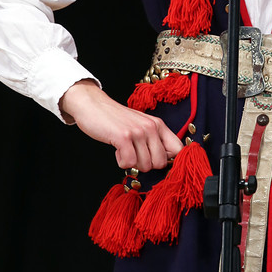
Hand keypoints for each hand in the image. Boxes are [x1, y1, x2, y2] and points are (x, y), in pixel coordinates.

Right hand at [59, 80, 183, 171]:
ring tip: (123, 149)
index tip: (153, 160)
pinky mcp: (124, 137)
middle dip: (146, 165)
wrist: (92, 104)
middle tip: (134, 154)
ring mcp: (138, 131)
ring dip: (131, 163)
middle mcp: (151, 127)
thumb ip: (154, 140)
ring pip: (145, 166)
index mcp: (158, 125)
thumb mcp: (140, 125)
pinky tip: (117, 150)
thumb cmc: (115, 119)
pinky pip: (129, 163)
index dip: (169, 160)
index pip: (179, 149)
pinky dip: (121, 162)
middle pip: (161, 163)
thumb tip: (166, 161)